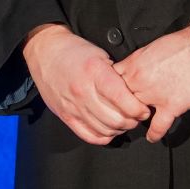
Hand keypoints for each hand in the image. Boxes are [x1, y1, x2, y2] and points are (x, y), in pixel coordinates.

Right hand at [23, 23, 151, 144]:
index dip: (138, 109)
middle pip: (116, 119)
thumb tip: (134, 94)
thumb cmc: (74, 51)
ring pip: (104, 130)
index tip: (143, 109)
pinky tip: (108, 129)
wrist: (45, 52)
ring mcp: (73, 106)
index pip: (123, 100)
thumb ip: (115, 75)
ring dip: (119, 129)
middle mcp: (83, 92)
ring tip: (124, 121)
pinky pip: (88, 135)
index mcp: (94, 73)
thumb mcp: (99, 55)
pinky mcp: (65, 115)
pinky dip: (103, 137)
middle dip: (132, 121)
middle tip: (136, 116)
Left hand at [113, 26, 189, 142]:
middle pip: (118, 101)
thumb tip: (135, 70)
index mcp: (134, 64)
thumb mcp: (152, 47)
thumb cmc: (184, 43)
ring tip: (134, 126)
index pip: (110, 82)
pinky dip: (154, 134)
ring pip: (134, 114)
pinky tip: (152, 138)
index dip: (109, 92)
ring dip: (134, 121)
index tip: (110, 99)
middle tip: (120, 116)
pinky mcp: (172, 105)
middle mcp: (140, 79)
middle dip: (119, 109)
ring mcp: (154, 94)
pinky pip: (158, 126)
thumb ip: (140, 62)